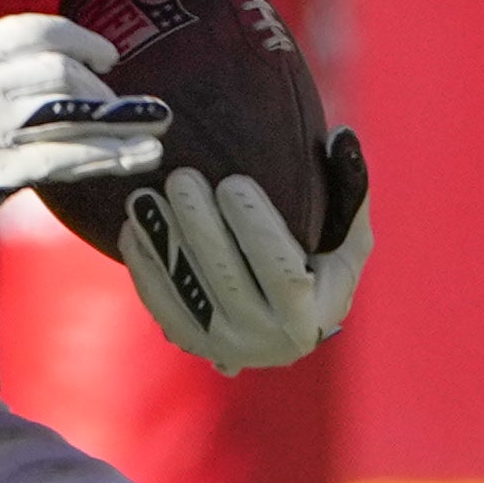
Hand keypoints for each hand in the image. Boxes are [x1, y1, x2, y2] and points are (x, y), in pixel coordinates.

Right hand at [0, 15, 164, 239]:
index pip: (36, 31)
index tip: (108, 57)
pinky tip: (138, 156)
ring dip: (121, 122)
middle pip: (61, 72)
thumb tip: (46, 64)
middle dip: (101, 90)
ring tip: (156, 128)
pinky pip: (63, 158)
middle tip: (123, 108)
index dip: (81, 41)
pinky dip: (107, 156)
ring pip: (70, 114)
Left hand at [117, 141, 376, 374]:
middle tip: (180, 177)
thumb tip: (341, 136)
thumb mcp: (348, 234)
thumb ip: (351, 187)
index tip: (233, 181)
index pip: (283, 271)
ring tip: (143, 195)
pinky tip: (133, 227)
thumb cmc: (322, 266)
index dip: (256, 226)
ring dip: (161, 241)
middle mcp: (266, 342)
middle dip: (199, 225)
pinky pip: (160, 304)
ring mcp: (223, 346)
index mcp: (310, 317)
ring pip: (186, 291)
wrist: (284, 323)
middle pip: (226, 278)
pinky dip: (144, 266)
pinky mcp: (189, 343)